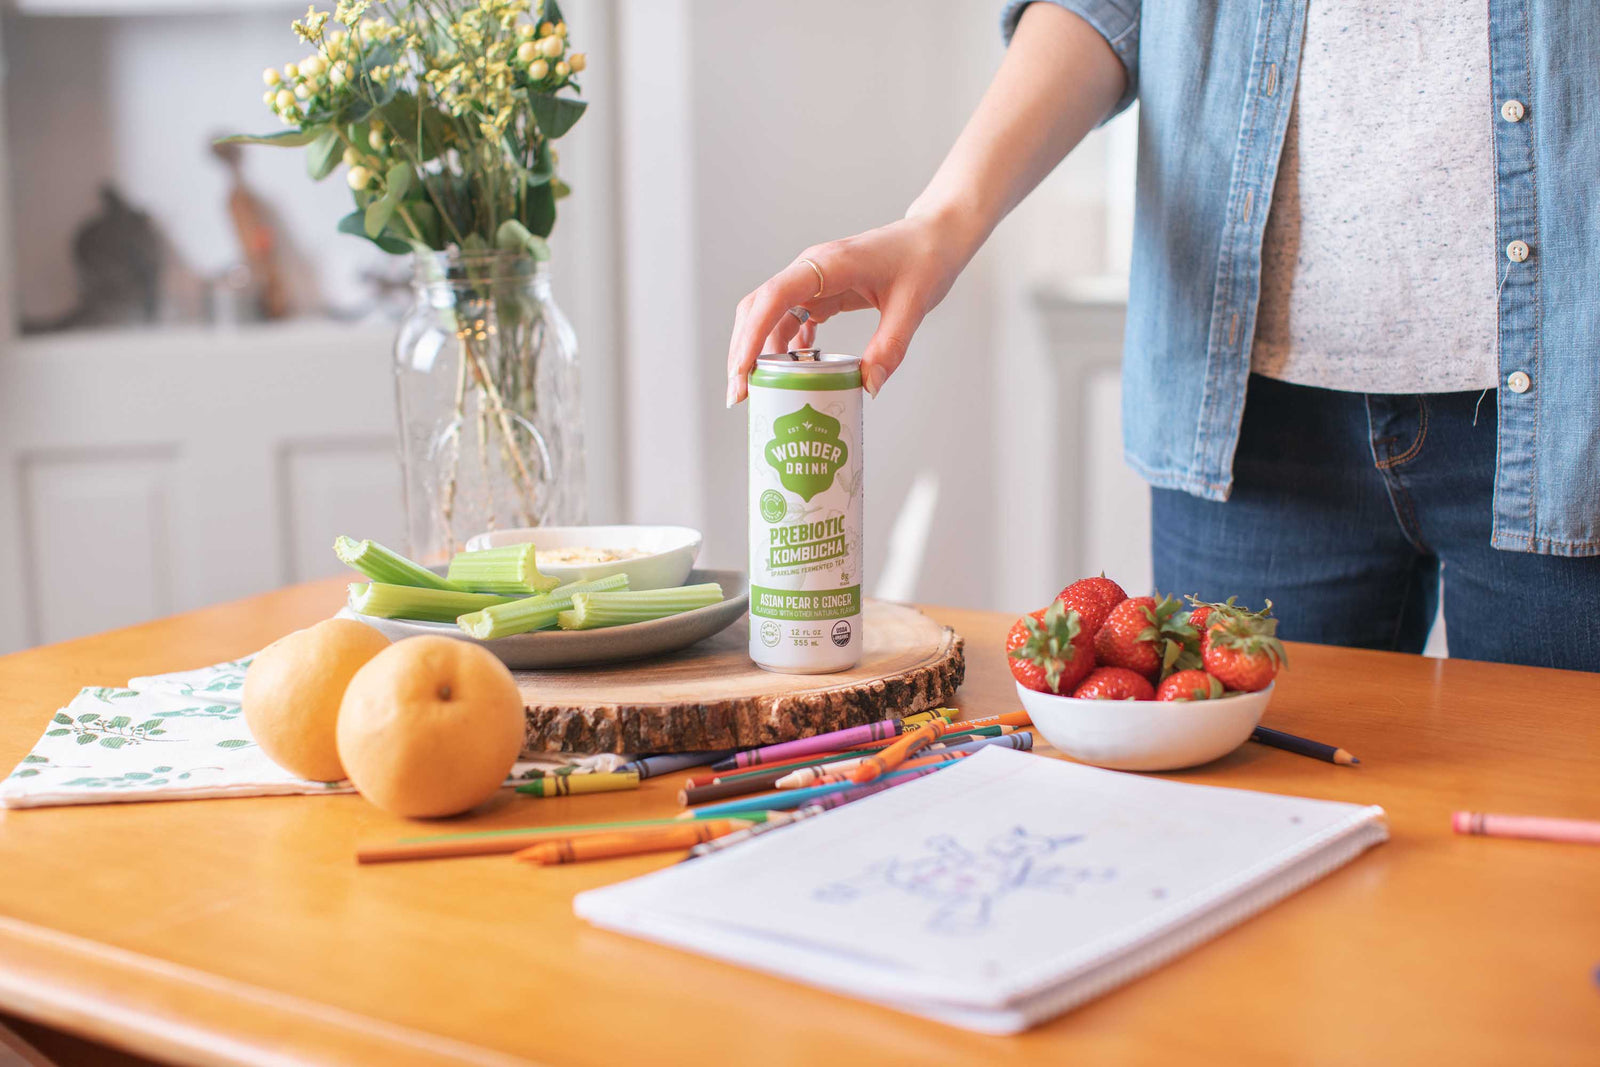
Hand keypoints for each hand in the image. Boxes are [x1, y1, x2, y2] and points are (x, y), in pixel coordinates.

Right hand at [724, 211, 969, 404]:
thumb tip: (869, 387)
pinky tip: (793, 370)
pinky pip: (791, 318)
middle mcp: (812, 269)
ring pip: (770, 315)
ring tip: (760, 389)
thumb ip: (890, 347)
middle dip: (743, 350)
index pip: (775, 297)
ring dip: (761, 351)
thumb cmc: (925, 259)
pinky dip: (785, 346)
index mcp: (829, 264)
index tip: (742, 370)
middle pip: (758, 308)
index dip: (752, 335)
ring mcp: (814, 280)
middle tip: (740, 393)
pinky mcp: (822, 291)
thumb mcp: (912, 306)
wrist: (934, 237)